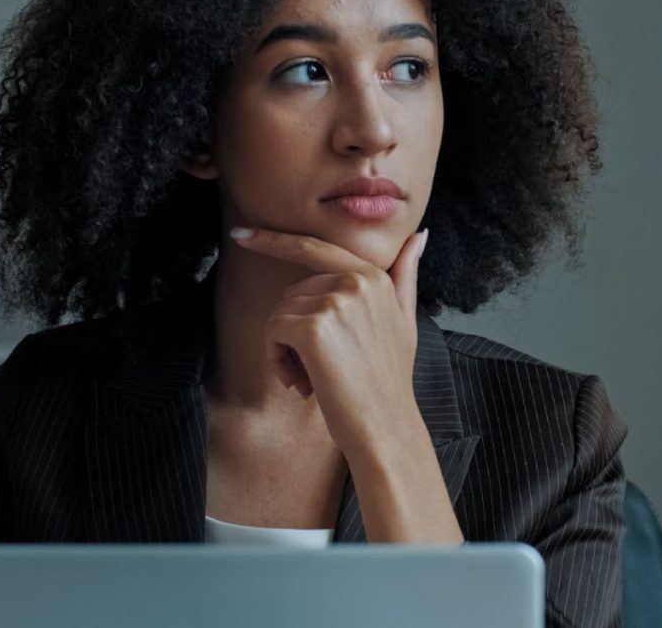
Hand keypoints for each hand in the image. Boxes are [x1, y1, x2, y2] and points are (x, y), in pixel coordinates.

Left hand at [229, 225, 428, 457]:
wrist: (386, 427)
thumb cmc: (389, 381)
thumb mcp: (404, 320)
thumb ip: (405, 275)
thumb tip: (420, 234)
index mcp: (373, 276)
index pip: (314, 246)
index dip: (273, 239)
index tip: (241, 235)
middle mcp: (355, 281)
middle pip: (292, 292)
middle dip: (294, 329)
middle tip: (314, 369)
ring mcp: (335, 302)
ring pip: (281, 313)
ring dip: (284, 350)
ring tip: (310, 379)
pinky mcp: (313, 328)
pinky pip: (273, 331)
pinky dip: (276, 359)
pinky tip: (300, 382)